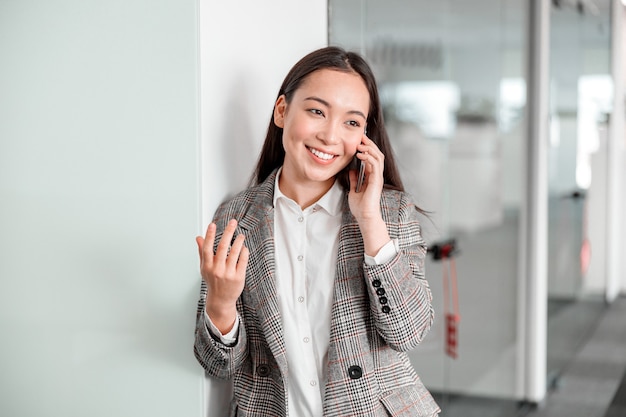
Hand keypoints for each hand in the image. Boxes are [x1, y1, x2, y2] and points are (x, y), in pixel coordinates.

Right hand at [196, 219, 248, 333]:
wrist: (220, 300)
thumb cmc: (213, 281)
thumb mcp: (205, 268)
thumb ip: (202, 252)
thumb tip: (198, 237)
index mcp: (208, 266)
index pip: (207, 248)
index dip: (209, 235)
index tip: (212, 224)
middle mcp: (217, 269)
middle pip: (223, 247)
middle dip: (228, 232)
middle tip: (233, 222)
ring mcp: (228, 273)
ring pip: (234, 252)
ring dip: (239, 241)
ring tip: (241, 235)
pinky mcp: (239, 277)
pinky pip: (242, 260)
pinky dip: (244, 252)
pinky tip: (244, 247)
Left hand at [348, 133, 384, 221]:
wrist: (365, 217)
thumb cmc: (360, 207)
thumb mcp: (354, 190)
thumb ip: (355, 180)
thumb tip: (351, 171)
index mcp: (372, 176)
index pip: (372, 157)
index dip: (367, 147)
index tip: (359, 140)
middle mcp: (377, 175)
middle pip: (377, 154)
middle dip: (369, 144)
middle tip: (361, 136)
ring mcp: (378, 178)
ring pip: (378, 157)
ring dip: (369, 149)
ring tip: (360, 145)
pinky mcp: (377, 181)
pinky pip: (375, 165)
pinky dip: (368, 158)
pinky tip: (360, 155)